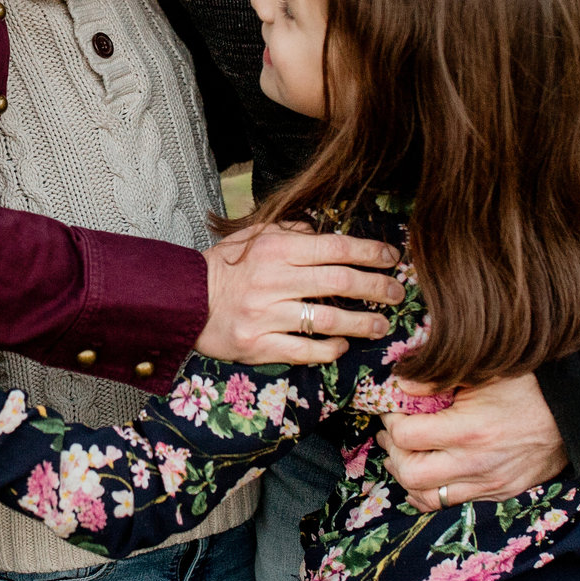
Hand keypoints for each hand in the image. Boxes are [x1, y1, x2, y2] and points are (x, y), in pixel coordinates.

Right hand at [194, 224, 404, 364]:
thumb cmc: (224, 267)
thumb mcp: (253, 236)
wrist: (182, 300)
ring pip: (329, 320)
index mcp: (275, 248)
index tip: (391, 258)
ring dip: (363, 324)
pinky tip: (343, 345)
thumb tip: (323, 231)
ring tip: (381, 326)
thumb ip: (290, 230)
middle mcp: (273, 280)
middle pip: (340, 283)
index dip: (370, 252)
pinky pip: (305, 350)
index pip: (335, 247)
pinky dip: (330, 349)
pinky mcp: (258, 345)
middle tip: (397, 293)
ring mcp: (266, 315)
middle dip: (377, 288)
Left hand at [378, 373, 567, 509]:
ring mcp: (489, 485)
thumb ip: (439, 378)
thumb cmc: (530, 386)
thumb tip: (400, 385)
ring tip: (405, 453)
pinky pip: (451, 503)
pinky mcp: (499, 495)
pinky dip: (431, 491)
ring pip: (426, 497)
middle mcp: (477, 464)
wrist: (576, 415)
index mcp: (470, 430)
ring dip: (407, 476)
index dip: (392, 421)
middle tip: (393, 433)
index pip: (407, 436)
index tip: (394, 409)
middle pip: (410, 474)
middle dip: (393, 452)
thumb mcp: (485, 371)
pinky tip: (428, 471)